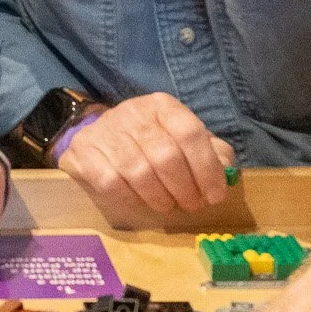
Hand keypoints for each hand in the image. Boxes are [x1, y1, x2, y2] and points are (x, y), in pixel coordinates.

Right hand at [58, 93, 234, 213]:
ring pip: (139, 172)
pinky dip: (130, 198)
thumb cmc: (149, 141)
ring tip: (166, 205)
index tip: (215, 195)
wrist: (99, 135)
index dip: (207, 168)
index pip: (190, 133)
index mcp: (163, 106)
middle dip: (185, 189)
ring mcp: (106, 130)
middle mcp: (134, 112)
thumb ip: (210, 152)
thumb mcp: (182, 139)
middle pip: (166, 156)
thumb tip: (226, 171)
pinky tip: (139, 201)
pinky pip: (111, 182)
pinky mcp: (84, 150)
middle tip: (191, 205)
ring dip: (159, 197)